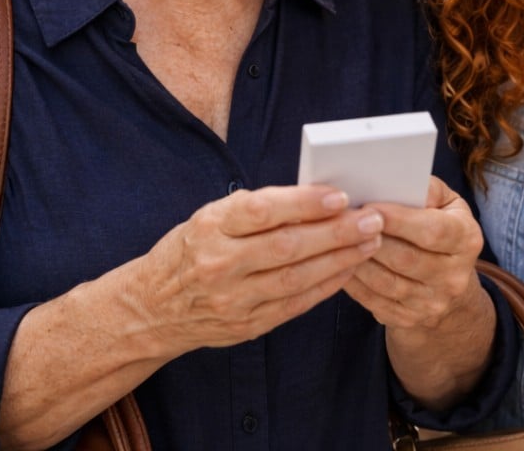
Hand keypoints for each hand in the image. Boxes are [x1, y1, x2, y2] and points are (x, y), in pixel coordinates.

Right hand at [135, 185, 384, 353]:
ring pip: (296, 278)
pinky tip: (348, 270)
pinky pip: (294, 305)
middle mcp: (219, 264)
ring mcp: (232, 299)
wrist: (152, 308)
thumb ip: (259, 208)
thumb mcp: (212, 216)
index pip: (263, 210)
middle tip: (371, 219)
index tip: (340, 196)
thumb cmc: (192, 248)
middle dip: (336, 232)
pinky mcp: (245, 326)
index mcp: (210, 226)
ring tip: (369, 243)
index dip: (305, 203)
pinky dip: (325, 286)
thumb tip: (318, 197)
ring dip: (340, 260)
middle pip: (287, 247)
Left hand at [343, 176, 484, 329]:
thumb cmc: (439, 225)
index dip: (399, 220)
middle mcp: (455, 277)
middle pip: (406, 259)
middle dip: (371, 238)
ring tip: (337, 239)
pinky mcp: (409, 320)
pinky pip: (374, 301)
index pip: (433, 231)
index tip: (370, 205)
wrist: (447, 278)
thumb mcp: (445, 202)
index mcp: (467, 239)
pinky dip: (354, 282)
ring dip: (357, 260)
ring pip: (386, 283)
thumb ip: (427, 189)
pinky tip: (339, 262)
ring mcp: (433, 303)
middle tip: (344, 220)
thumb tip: (399, 182)